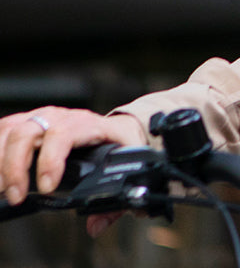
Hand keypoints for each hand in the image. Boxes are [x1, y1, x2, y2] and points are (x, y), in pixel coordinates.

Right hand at [0, 106, 145, 232]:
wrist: (116, 129)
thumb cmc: (117, 144)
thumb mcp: (124, 164)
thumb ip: (112, 200)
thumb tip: (96, 225)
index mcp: (87, 124)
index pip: (63, 135)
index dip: (50, 160)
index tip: (46, 188)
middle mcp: (60, 117)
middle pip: (28, 133)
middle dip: (15, 167)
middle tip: (15, 196)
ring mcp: (42, 118)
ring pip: (12, 131)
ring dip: (2, 161)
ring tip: (3, 189)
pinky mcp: (27, 123)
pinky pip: (5, 130)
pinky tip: (0, 173)